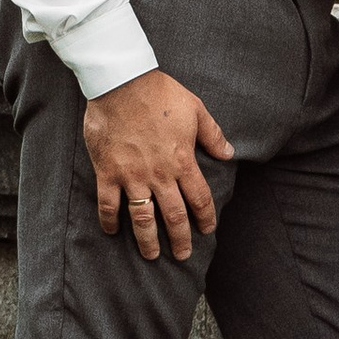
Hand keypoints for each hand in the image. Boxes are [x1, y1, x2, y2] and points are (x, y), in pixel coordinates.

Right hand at [82, 70, 233, 260]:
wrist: (122, 83)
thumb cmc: (160, 93)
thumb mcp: (195, 109)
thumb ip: (213, 134)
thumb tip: (229, 153)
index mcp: (182, 160)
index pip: (199, 198)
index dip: (205, 217)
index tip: (207, 229)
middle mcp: (159, 174)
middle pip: (173, 215)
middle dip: (180, 239)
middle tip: (182, 254)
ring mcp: (132, 176)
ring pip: (142, 218)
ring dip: (148, 240)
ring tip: (152, 255)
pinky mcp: (108, 173)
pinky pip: (108, 204)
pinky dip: (110, 221)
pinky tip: (112, 231)